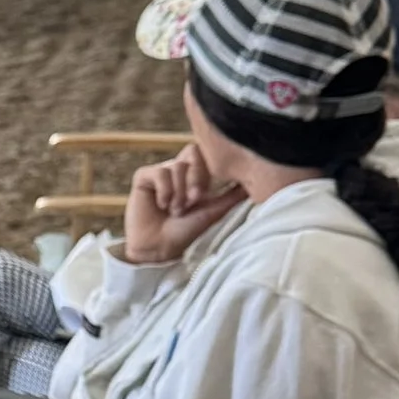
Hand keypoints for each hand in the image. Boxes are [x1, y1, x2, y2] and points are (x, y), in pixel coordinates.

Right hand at [122, 140, 242, 264]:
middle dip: (196, 177)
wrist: (160, 247)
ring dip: (179, 192)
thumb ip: (232, 195)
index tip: (205, 194)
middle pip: (192, 151)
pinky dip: (165, 191)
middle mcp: (178, 170)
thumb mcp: (214, 210)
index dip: (208, 169)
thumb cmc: (186, 231)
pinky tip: (162, 206)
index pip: (206, 154)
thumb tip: (254, 183)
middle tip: (193, 200)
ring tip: (176, 210)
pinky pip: (159, 172)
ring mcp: (161, 173)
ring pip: (177, 166)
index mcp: (195, 174)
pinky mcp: (143, 178)